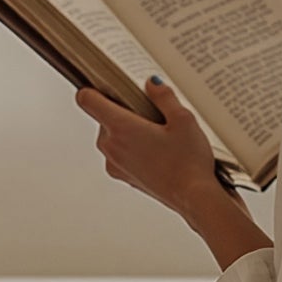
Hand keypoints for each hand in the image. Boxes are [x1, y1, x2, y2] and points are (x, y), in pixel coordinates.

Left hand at [76, 77, 271, 268]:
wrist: (195, 198)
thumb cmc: (189, 161)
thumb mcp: (183, 118)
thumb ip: (164, 96)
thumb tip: (152, 83)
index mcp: (120, 127)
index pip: (86, 100)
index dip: (93, 89)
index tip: (106, 86)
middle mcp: (111, 146)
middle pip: (102, 117)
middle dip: (122, 111)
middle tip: (150, 113)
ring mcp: (115, 164)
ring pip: (111, 137)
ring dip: (127, 131)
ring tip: (158, 134)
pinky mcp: (124, 177)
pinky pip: (120, 154)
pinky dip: (132, 149)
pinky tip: (158, 151)